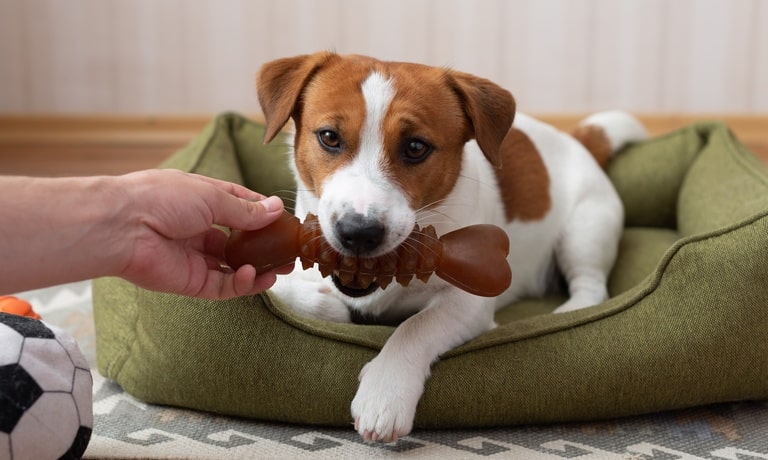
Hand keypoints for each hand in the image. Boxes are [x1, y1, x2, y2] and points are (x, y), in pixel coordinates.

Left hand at [114, 170, 291, 298]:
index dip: (262, 214)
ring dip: (258, 269)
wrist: (123, 226)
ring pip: (233, 267)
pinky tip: (255, 275)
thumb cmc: (161, 199)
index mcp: (201, 202)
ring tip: (281, 269)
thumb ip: (245, 210)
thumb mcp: (212, 196)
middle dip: (265, 248)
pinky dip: (241, 283)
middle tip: (289, 254)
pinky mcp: (190, 282)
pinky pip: (223, 286)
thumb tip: (275, 208)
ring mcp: (195, 258)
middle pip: (239, 242)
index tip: (284, 221)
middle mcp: (199, 230)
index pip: (239, 208)